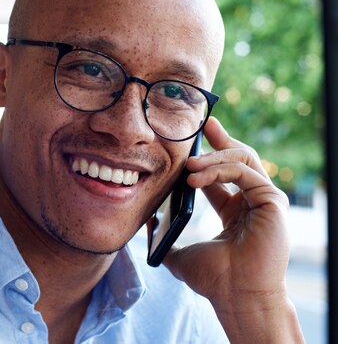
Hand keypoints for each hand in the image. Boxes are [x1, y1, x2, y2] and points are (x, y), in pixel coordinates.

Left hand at [163, 117, 303, 342]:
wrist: (235, 295)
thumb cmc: (214, 279)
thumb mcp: (179, 252)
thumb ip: (165, 237)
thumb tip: (148, 221)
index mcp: (235, 210)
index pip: (223, 172)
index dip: (209, 153)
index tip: (196, 134)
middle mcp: (253, 202)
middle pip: (239, 158)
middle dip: (220, 139)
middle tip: (202, 125)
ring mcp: (265, 200)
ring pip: (242, 159)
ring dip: (212, 157)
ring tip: (187, 167)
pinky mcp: (272, 200)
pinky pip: (244, 171)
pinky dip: (219, 169)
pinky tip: (195, 179)